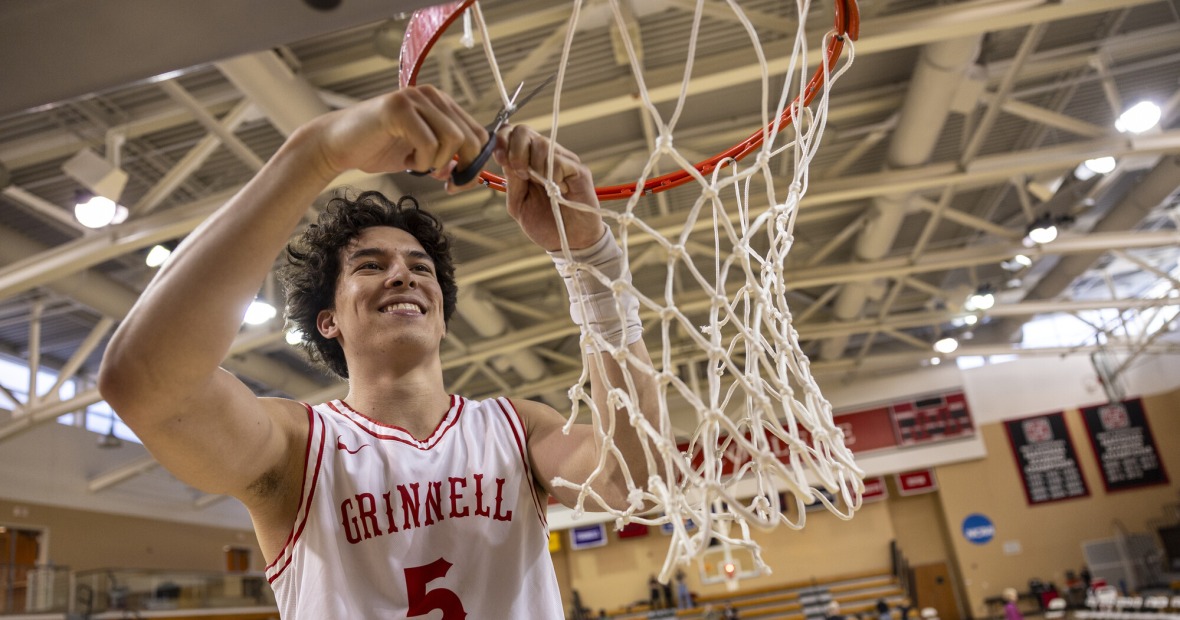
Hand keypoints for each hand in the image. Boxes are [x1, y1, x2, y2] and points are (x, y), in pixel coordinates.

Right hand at [306, 85, 487, 188]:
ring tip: (417, 165)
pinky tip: (406, 161)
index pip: (478, 134)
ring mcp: (414, 99)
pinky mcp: (398, 109)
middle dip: (463, 168)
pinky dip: (422, 162)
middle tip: (445, 184)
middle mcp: (431, 96)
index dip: (475, 164)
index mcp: (441, 104)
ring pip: (453, 139)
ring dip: (438, 163)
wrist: (336, 145)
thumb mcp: (421, 157)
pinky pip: (428, 143)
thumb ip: (447, 161)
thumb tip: (473, 175)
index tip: (457, 182)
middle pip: (471, 137)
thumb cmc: (377, 150)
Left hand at [493, 124, 603, 250]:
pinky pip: (559, 160)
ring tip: (543, 187)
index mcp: (526, 161)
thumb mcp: (518, 204)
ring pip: (541, 144)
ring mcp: (562, 160)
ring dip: (535, 166)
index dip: (502, 140)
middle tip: (521, 174)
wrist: (568, 242)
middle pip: (523, 131)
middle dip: (516, 151)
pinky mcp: (578, 169)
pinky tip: (557, 191)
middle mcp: (543, 156)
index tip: (500, 158)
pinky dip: (552, 175)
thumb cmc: (544, 223)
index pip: (510, 134)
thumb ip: (511, 181)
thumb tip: (504, 156)